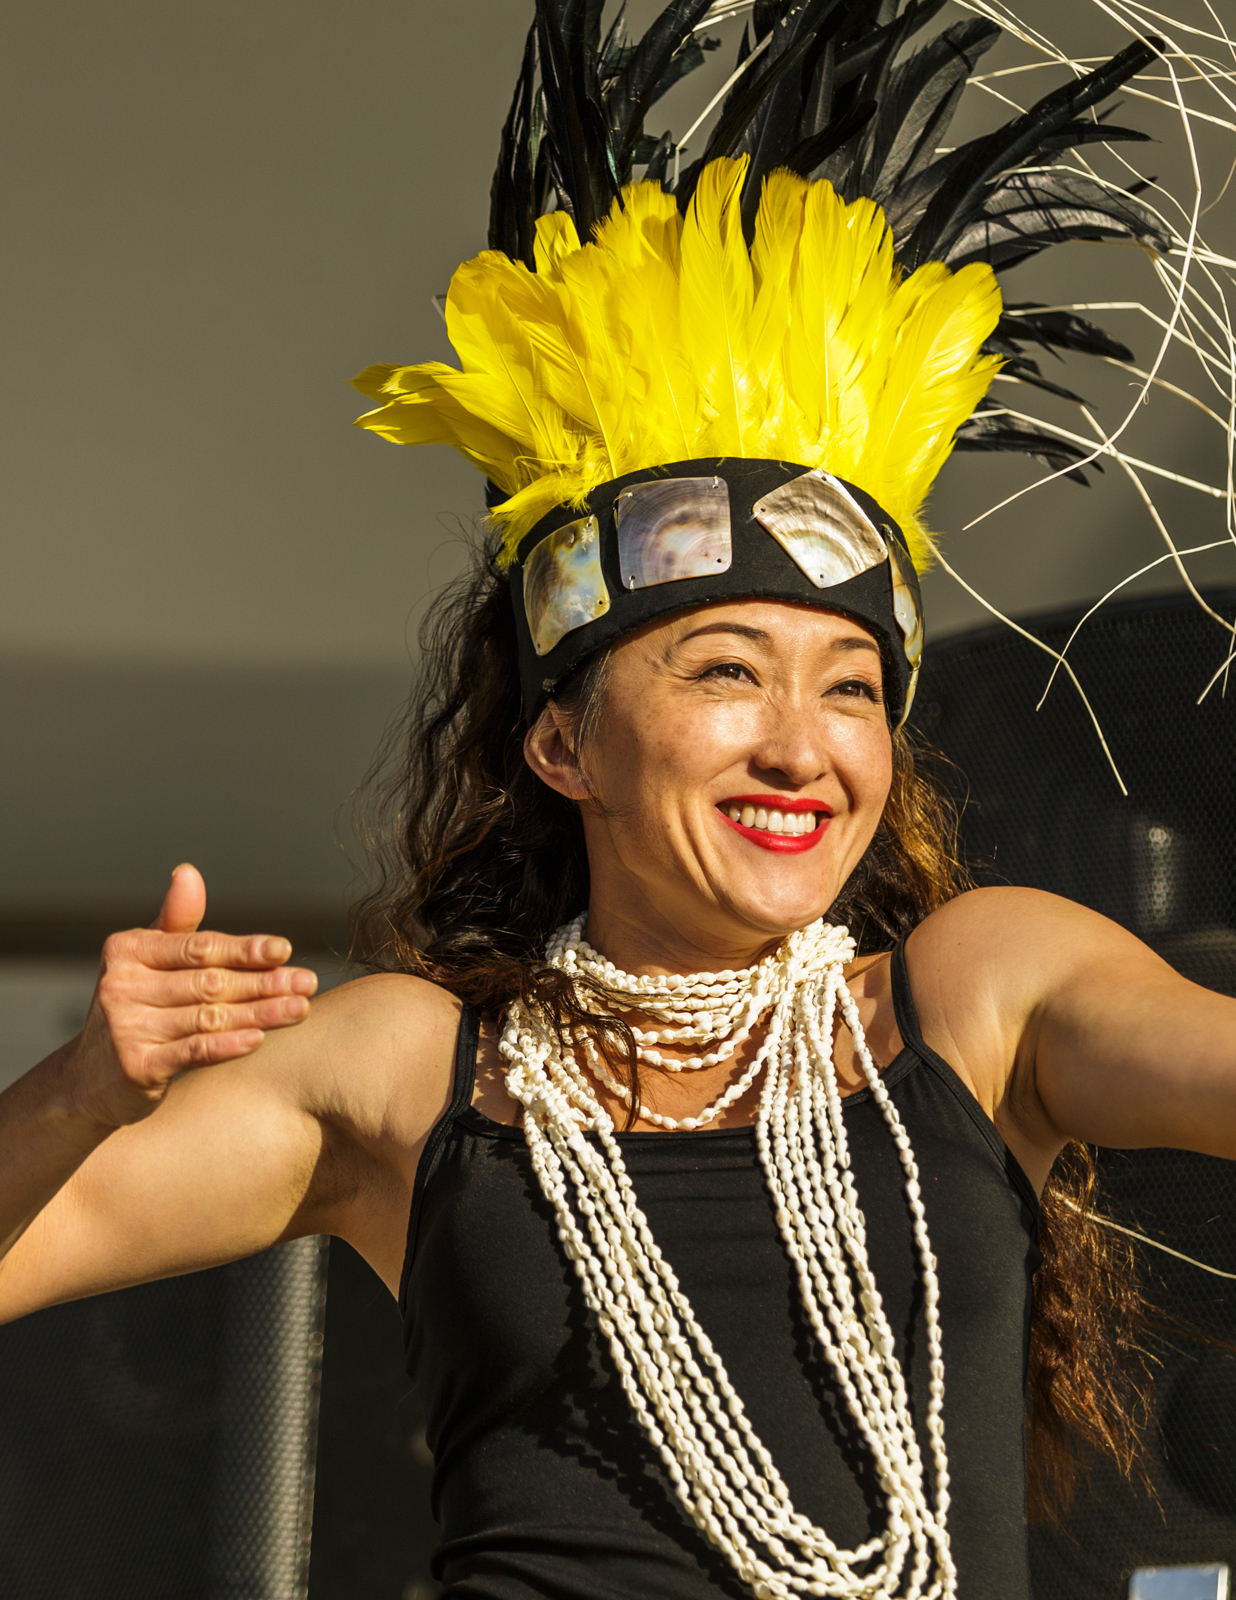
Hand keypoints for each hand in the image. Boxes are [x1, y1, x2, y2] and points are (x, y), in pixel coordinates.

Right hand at [68, 865, 318, 1129]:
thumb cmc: (134, 1008)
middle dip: (263, 982)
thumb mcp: (147, 960)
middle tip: (306, 982)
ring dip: (260, 1012)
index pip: (199, 947)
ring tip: (299, 1008)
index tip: (284, 950)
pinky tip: (260, 1038)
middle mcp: (121, 985)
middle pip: (209, 982)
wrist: (90, 1079)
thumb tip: (187, 872)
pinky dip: (229, 1044)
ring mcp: (126, 1027)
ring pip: (209, 1016)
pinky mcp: (135, 1068)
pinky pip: (193, 1051)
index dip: (245, 949)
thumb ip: (176, 923)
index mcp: (127, 950)